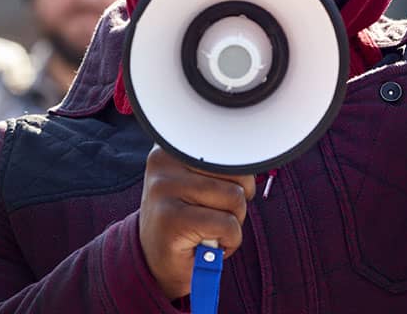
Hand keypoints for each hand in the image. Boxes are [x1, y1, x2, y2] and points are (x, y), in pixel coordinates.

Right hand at [138, 145, 255, 299]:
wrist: (155, 261)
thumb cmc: (187, 219)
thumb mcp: (201, 181)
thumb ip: (221, 165)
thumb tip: (251, 159)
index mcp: (174, 146)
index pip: (230, 146)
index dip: (238, 173)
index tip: (223, 189)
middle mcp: (164, 161)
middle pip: (237, 170)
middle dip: (238, 199)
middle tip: (214, 214)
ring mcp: (164, 189)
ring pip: (235, 196)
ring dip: (234, 221)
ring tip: (210, 228)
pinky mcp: (171, 219)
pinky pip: (228, 224)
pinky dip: (231, 240)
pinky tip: (210, 243)